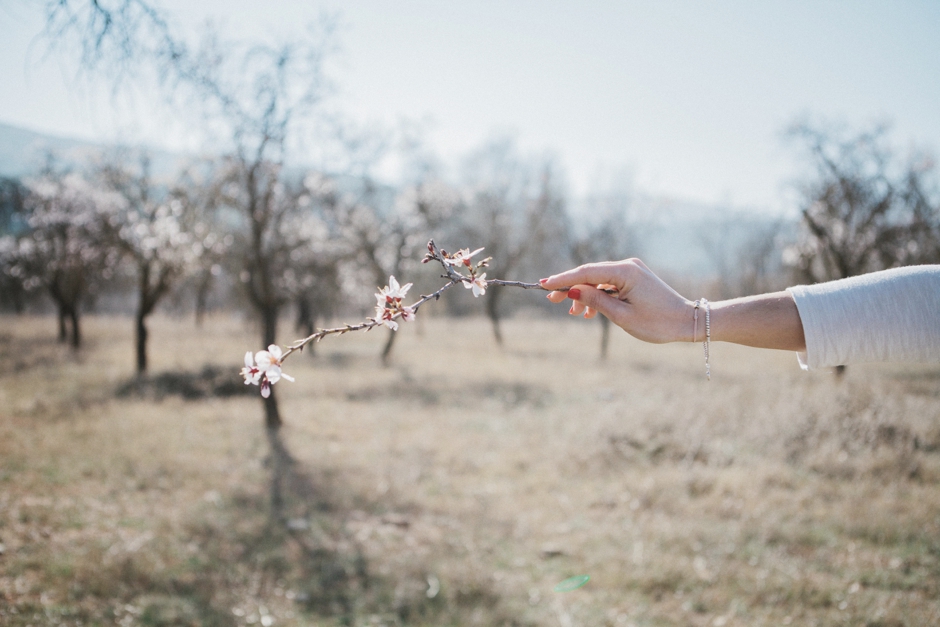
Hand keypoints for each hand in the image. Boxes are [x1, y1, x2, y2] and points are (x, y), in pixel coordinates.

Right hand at [541, 259, 693, 343]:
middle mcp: (627, 266)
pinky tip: (588, 312)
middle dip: (570, 286)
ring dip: (584, 294)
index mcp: (625, 272)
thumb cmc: (657, 322)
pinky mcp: (634, 278)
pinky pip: (609, 284)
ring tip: (572, 313)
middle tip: (551, 300)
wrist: (687, 322)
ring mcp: (631, 271)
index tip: (543, 285)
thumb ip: (595, 300)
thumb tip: (572, 290)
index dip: (563, 278)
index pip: (586, 272)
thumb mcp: (622, 315)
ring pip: (598, 280)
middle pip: (590, 273)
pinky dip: (597, 296)